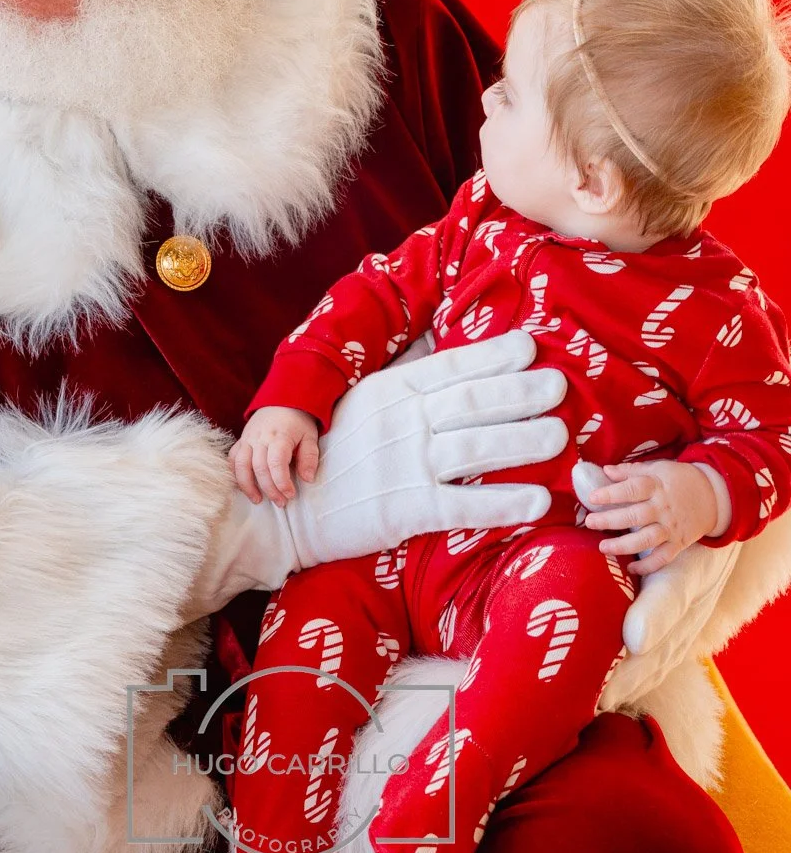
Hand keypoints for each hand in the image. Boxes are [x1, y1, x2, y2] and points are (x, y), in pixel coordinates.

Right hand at [231, 406, 319, 506]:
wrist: (283, 399)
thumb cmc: (298, 421)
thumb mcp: (310, 436)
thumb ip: (309, 457)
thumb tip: (307, 479)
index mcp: (280, 436)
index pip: (276, 463)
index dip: (282, 482)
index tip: (290, 494)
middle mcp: (261, 437)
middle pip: (259, 467)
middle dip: (269, 489)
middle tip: (281, 502)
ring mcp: (248, 438)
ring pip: (241, 465)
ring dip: (247, 485)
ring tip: (258, 500)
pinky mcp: (241, 440)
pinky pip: (232, 458)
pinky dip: (234, 474)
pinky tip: (243, 486)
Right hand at [286, 329, 568, 566]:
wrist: (292, 509)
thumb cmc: (337, 452)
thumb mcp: (365, 401)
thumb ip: (406, 378)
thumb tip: (440, 342)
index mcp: (393, 391)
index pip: (452, 366)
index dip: (494, 356)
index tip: (530, 347)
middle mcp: (402, 422)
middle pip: (472, 401)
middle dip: (520, 391)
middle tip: (560, 385)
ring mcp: (405, 465)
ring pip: (474, 447)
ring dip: (522, 441)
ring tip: (559, 436)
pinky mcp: (405, 510)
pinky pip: (463, 505)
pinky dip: (502, 502)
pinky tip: (538, 500)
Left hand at [584, 460, 719, 574]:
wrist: (713, 496)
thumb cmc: (680, 479)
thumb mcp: (658, 469)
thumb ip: (631, 470)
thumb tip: (606, 470)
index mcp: (657, 486)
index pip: (632, 489)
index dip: (611, 494)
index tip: (592, 498)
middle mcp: (663, 508)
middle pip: (635, 516)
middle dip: (610, 520)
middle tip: (590, 523)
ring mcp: (672, 528)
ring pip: (647, 539)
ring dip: (624, 545)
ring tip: (603, 547)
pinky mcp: (680, 543)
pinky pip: (663, 557)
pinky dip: (648, 566)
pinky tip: (631, 568)